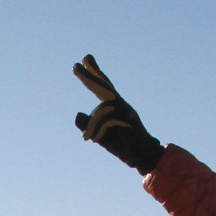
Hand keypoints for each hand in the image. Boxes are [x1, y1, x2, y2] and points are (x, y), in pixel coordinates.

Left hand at [73, 55, 163, 173]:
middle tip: (75, 65)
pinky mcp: (129, 118)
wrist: (141, 155)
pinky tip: (96, 139)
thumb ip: (87, 126)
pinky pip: (107, 121)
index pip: (101, 86)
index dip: (93, 73)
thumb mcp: (98, 135)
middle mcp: (120, 103)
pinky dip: (98, 132)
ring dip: (92, 127)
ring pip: (101, 110)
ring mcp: (126, 109)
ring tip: (89, 139)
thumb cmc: (121, 144)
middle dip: (89, 76)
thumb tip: (78, 114)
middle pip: (103, 86)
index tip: (83, 60)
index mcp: (112, 105)